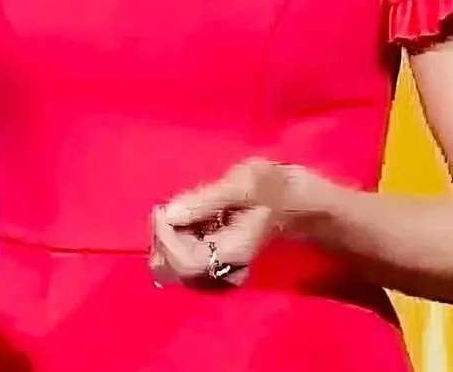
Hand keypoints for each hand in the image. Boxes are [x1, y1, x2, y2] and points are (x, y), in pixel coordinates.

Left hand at [150, 158, 310, 288]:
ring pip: (174, 266)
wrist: (290, 199)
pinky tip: (182, 220)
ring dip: (165, 239)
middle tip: (164, 208)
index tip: (163, 209)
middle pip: (175, 269)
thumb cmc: (270, 187)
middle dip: (162, 238)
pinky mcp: (210, 259)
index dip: (167, 238)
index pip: (185, 262)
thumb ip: (205, 199)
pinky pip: (180, 259)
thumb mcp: (242, 184)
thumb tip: (169, 213)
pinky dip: (173, 240)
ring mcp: (216, 266)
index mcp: (232, 253)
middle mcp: (222, 268)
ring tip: (172, 212)